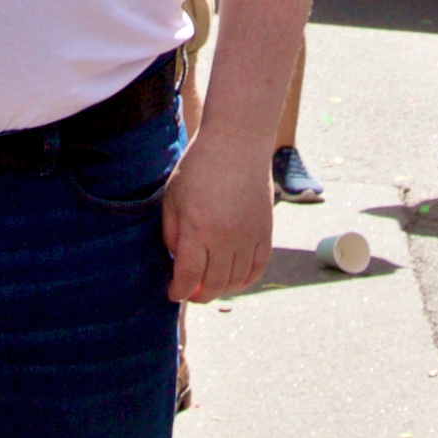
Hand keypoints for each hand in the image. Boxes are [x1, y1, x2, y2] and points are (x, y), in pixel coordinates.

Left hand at [162, 135, 273, 305]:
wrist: (238, 143)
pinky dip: (246, 280)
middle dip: (199, 295)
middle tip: (191, 293)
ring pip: (238, 280)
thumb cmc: (199, 166)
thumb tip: (177, 259)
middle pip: (214, 284)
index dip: (179, 291)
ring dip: (223, 290)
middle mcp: (226, 238)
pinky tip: (235, 280)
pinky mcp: (265, 231)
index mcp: (198, 229)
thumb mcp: (173, 197)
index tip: (173, 293)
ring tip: (211, 287)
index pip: (189, 276)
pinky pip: (258, 267)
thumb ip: (171, 232)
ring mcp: (249, 236)